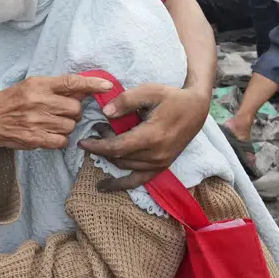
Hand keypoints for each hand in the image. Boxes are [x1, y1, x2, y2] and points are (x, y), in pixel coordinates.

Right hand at [0, 74, 112, 149]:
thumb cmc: (13, 101)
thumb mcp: (32, 85)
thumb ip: (57, 87)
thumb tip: (85, 89)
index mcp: (39, 84)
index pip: (71, 82)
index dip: (92, 84)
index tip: (108, 86)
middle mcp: (38, 101)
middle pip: (75, 108)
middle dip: (73, 112)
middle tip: (60, 112)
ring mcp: (36, 121)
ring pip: (70, 126)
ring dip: (66, 126)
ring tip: (51, 123)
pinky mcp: (34, 138)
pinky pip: (62, 141)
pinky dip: (59, 139)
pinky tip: (48, 134)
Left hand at [78, 85, 208, 190]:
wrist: (196, 109)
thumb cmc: (172, 98)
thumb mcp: (149, 91)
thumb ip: (126, 101)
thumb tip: (106, 113)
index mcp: (152, 137)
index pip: (118, 147)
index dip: (97, 146)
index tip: (82, 142)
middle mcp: (156, 155)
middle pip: (120, 157)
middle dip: (103, 146)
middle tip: (97, 129)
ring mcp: (159, 163)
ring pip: (125, 166)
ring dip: (110, 156)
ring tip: (103, 140)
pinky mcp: (161, 167)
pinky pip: (138, 181)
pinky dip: (121, 184)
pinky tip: (104, 186)